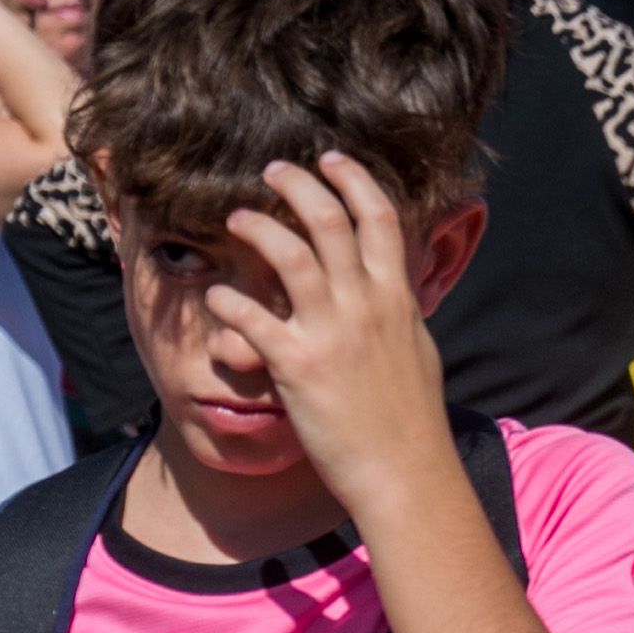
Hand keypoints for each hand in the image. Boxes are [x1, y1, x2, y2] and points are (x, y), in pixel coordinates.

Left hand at [207, 156, 458, 507]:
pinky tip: (217, 296)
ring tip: (238, 216)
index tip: (331, 159)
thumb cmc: (412, 421)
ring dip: (258, 227)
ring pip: (290, 254)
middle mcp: (366, 304)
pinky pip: (252, 319)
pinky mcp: (297, 366)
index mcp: (397, 298)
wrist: (407, 473)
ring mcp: (332, 332)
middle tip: (273, 170)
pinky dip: (230, 301)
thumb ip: (398, 315)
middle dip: (298, 184)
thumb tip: (392, 297)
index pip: (379, 218)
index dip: (353, 179)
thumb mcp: (416, 352)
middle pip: (329, 219)